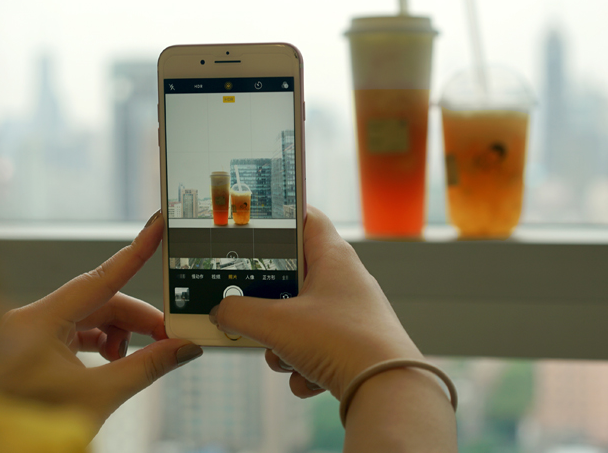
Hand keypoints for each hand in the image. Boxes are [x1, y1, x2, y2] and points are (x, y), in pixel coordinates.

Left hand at [0, 211, 201, 434]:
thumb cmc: (35, 425)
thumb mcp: (99, 396)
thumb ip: (147, 366)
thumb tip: (184, 348)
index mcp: (38, 322)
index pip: (100, 278)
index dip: (135, 252)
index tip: (156, 226)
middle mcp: (30, 320)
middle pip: (99, 302)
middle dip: (136, 319)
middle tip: (170, 336)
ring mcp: (30, 333)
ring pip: (91, 317)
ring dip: (121, 334)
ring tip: (140, 358)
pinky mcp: (34, 348)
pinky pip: (77, 332)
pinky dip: (103, 343)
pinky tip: (116, 362)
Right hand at [210, 206, 423, 399]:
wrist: (385, 389)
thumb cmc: (339, 341)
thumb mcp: (275, 324)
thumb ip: (239, 313)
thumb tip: (221, 311)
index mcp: (333, 257)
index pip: (305, 218)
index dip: (278, 218)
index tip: (251, 227)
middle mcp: (344, 281)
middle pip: (292, 279)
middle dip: (267, 305)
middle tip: (251, 314)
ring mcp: (350, 314)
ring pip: (299, 320)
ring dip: (283, 345)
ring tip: (285, 358)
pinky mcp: (353, 346)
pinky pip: (315, 350)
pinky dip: (304, 367)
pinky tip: (308, 379)